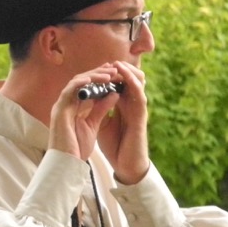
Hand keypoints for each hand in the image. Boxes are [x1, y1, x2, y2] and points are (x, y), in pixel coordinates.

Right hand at [48, 63, 120, 160]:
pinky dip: (83, 82)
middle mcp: (65, 104)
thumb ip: (101, 109)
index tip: (114, 74)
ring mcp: (61, 106)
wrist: (67, 163)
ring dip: (93, 75)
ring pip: (76, 82)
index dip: (99, 79)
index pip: (86, 87)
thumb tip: (114, 94)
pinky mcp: (60, 109)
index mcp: (72, 108)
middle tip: (114, 68)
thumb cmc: (77, 148)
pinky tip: (97, 78)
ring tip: (110, 72)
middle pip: (81, 81)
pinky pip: (70, 89)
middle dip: (98, 73)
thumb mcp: (93, 125)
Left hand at [96, 61, 149, 183]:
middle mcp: (131, 104)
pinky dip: (131, 83)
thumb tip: (87, 98)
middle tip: (107, 62)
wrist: (125, 164)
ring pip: (137, 82)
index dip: (109, 75)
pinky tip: (123, 76)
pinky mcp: (140, 115)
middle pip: (129, 79)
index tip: (98, 68)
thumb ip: (98, 109)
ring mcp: (137, 108)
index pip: (118, 84)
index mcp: (122, 106)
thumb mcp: (102, 124)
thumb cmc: (115, 145)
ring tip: (116, 64)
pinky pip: (138, 94)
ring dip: (127, 72)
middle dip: (119, 69)